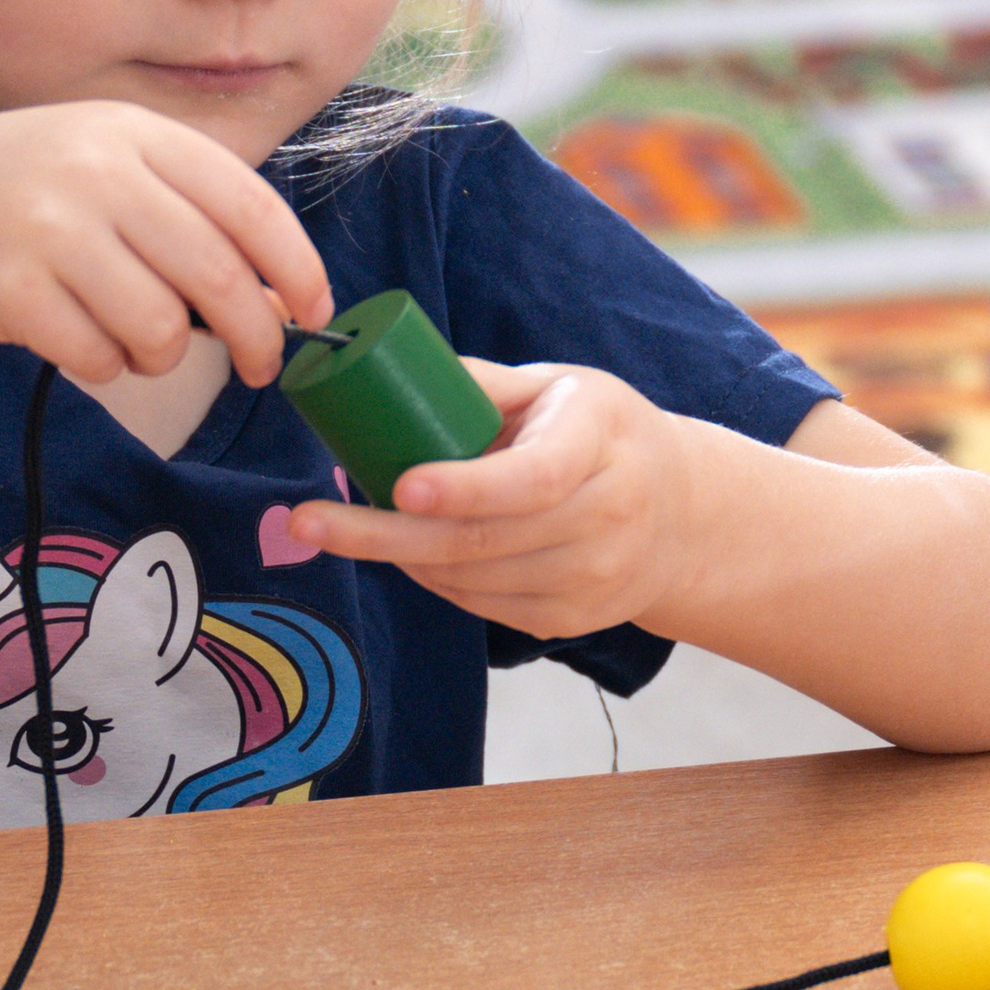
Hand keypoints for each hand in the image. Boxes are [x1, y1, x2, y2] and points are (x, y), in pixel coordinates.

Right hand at [0, 102, 330, 389]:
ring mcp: (48, 227)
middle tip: (259, 364)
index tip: (314, 313)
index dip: (297, 267)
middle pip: (217, 273)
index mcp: (132, 132)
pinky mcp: (8, 289)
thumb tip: (280, 296)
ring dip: (165, 356)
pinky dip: (105, 367)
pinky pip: (97, 357)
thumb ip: (184, 213)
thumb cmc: (13, 195)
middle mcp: (94, 170)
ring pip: (161, 326)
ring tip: (138, 343)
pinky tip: (81, 343)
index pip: (248, 203)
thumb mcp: (99, 165)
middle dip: (256, 334)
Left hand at [288, 359, 695, 637]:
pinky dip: (430, 578)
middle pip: (481, 541)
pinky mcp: (571, 620)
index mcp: (600, 445)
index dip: (464, 488)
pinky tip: (404, 550)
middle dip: (382, 536)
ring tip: (344, 525)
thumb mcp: (561, 387)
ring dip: (396, 555)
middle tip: (306, 521)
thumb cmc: (600, 433)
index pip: (531, 479)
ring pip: (470, 580)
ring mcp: (592, 579)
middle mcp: (606, 519)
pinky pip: (479, 605)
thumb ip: (481, 383)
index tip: (398, 488)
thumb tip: (388, 368)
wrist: (682, 517)